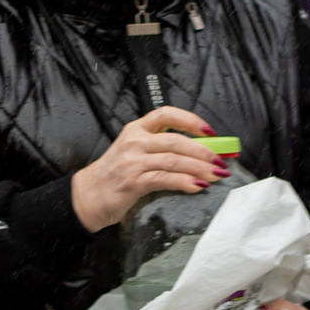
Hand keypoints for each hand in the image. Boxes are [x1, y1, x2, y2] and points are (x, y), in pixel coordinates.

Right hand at [71, 106, 231, 231]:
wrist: (89, 195)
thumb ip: (161, 147)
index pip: (166, 114)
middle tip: (220, 161)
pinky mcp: (133, 181)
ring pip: (174, 160)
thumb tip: (200, 152)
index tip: (210, 131)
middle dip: (204, 151)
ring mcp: (133, 161)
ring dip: (200, 168)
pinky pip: (165, 179)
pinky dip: (185, 182)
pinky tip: (197, 186)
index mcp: (136, 129)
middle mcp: (134, 141)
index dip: (191, 120)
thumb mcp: (135, 151)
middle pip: (176, 141)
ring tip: (216, 175)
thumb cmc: (116, 174)